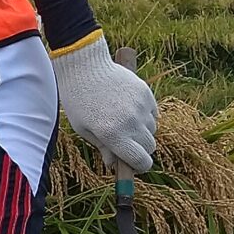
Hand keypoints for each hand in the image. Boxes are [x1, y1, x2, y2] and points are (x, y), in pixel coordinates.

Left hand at [52, 36, 157, 173]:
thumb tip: (114, 165)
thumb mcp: (84, 129)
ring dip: (143, 131)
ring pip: (153, 130)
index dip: (140, 166)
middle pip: (150, 147)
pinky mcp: (146, 93)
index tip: (135, 165)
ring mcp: (141, 107)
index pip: (141, 161)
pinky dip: (145, 115)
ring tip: (124, 121)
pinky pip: (154, 113)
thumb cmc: (79, 101)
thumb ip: (103, 148)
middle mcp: (131, 122)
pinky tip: (129, 108)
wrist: (85, 67)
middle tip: (127, 143)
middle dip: (141, 149)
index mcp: (113, 135)